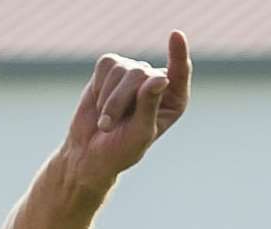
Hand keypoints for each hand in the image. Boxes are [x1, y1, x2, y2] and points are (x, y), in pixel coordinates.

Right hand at [62, 31, 192, 193]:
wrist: (90, 152)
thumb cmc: (121, 149)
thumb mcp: (139, 133)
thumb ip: (150, 107)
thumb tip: (161, 78)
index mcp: (174, 100)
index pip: (180, 72)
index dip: (177, 54)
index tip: (176, 35)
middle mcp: (157, 82)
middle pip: (141, 74)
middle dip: (121, 101)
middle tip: (108, 127)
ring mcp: (134, 72)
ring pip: (122, 69)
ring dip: (108, 100)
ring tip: (105, 122)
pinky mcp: (113, 67)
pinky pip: (106, 64)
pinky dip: (98, 87)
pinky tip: (99, 104)